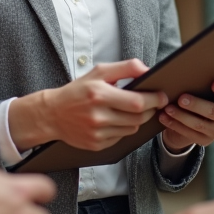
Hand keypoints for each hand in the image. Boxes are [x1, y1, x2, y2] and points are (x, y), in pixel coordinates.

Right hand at [9, 59, 168, 151]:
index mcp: (99, 94)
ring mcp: (97, 133)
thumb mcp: (98, 72)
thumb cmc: (77, 91)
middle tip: (152, 102)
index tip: (162, 96)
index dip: (154, 99)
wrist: (52, 114)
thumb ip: (125, 68)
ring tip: (130, 110)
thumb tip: (147, 70)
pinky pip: (121, 138)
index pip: (137, 102)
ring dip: (137, 119)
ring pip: (132, 129)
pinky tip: (115, 120)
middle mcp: (98, 116)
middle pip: (138, 118)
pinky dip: (123, 129)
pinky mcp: (96, 145)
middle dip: (149, 109)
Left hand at [159, 78, 213, 151]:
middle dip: (196, 104)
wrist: (196, 115)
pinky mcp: (205, 140)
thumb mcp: (206, 86)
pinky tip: (164, 117)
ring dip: (182, 116)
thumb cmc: (203, 92)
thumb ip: (204, 80)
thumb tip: (189, 68)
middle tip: (181, 98)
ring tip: (168, 108)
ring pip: (200, 125)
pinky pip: (189, 134)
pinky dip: (175, 124)